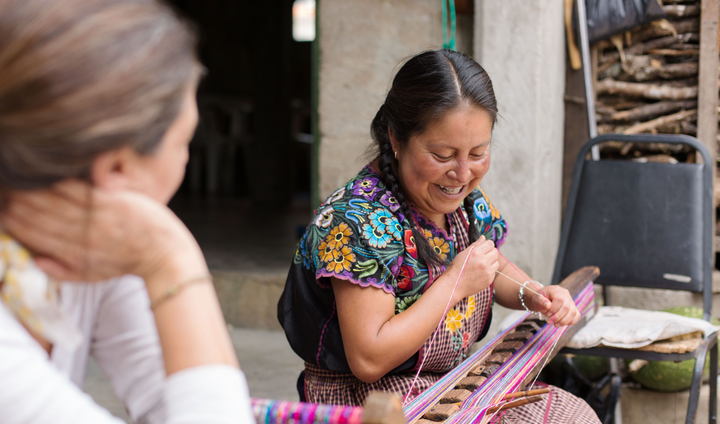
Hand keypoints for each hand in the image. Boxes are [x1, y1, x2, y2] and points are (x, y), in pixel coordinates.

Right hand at [0, 179, 206, 282]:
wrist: (165, 255)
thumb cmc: (129, 263)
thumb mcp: (94, 276)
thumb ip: (63, 270)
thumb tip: (34, 259)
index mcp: (75, 256)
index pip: (34, 237)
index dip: (13, 223)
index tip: (2, 211)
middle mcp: (83, 238)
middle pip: (38, 218)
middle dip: (16, 204)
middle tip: (4, 192)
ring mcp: (99, 220)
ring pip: (55, 203)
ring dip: (32, 191)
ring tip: (18, 181)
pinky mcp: (115, 204)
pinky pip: (81, 191)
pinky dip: (61, 183)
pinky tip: (47, 174)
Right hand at [444, 236, 498, 301]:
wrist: (453, 285)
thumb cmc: (457, 268)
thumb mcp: (464, 253)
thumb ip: (476, 245)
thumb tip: (484, 237)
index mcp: (476, 252)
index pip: (491, 244)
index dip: (487, 245)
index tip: (484, 249)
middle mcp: (483, 261)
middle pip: (496, 252)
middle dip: (490, 253)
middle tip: (483, 257)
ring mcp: (487, 272)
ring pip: (497, 262)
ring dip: (491, 263)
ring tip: (481, 266)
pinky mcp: (489, 280)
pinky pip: (494, 272)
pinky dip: (489, 272)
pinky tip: (480, 273)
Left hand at [525, 284, 579, 326]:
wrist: (542, 299)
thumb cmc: (540, 299)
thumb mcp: (537, 299)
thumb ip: (541, 301)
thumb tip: (548, 306)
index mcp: (557, 290)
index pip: (559, 300)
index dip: (553, 309)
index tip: (547, 314)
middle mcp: (566, 295)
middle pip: (567, 308)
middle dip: (557, 317)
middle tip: (549, 321)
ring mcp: (571, 301)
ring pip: (573, 313)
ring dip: (563, 321)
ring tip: (555, 324)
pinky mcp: (573, 308)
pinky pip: (576, 316)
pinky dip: (570, 322)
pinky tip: (561, 323)